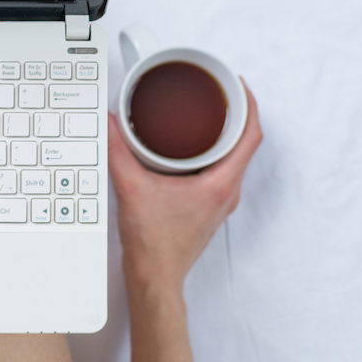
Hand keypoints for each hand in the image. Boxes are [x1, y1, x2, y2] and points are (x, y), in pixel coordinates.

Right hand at [108, 81, 262, 295]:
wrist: (154, 277)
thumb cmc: (153, 244)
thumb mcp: (130, 188)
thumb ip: (117, 151)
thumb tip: (110, 122)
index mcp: (220, 184)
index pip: (251, 136)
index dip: (249, 105)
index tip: (237, 85)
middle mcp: (226, 192)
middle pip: (244, 144)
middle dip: (234, 114)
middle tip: (217, 92)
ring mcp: (219, 201)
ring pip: (232, 159)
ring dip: (222, 134)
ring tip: (203, 114)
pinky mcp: (208, 207)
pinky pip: (218, 171)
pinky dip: (210, 153)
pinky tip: (187, 148)